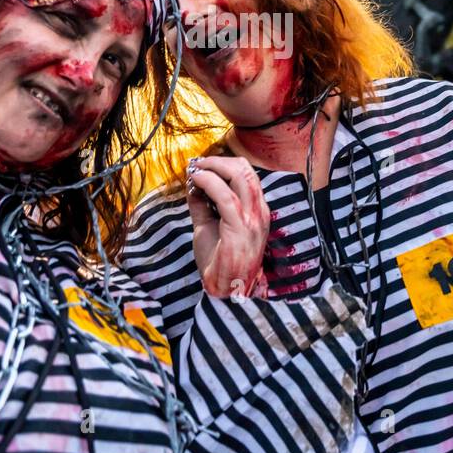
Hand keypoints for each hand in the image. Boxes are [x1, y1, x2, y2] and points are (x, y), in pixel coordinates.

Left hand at [187, 156, 269, 298]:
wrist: (225, 290)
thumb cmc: (218, 261)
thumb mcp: (208, 226)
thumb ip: (202, 205)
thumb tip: (192, 186)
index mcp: (257, 210)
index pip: (247, 175)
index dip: (224, 164)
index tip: (203, 165)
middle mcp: (259, 211)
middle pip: (245, 169)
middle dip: (219, 161)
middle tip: (198, 164)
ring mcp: (253, 219)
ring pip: (239, 176)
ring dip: (213, 167)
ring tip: (196, 170)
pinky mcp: (240, 228)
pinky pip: (225, 196)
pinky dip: (209, 182)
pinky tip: (197, 182)